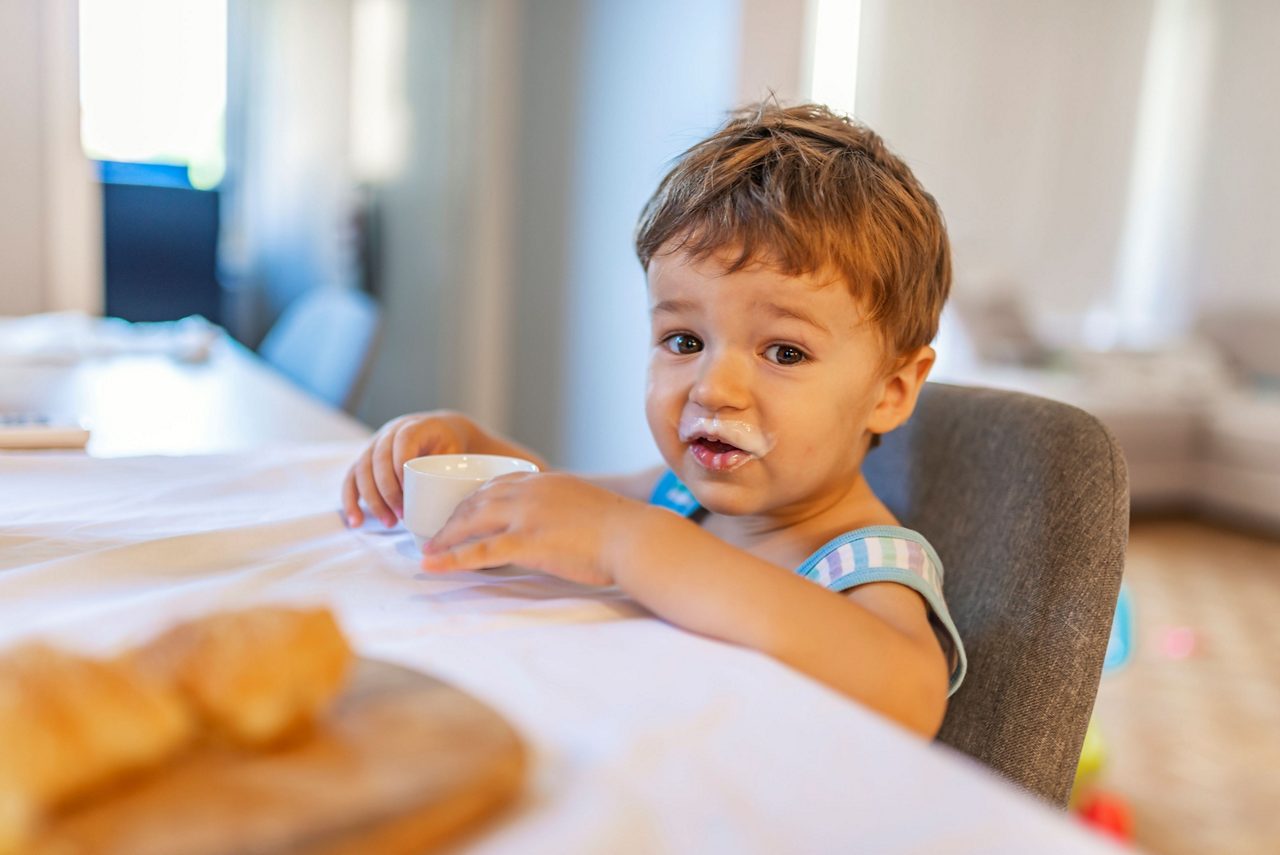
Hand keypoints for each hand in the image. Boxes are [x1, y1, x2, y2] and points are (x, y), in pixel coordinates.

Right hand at [341, 411, 470, 527]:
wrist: (442, 433)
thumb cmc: (451, 447)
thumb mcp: (458, 451)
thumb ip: (453, 468)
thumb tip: (450, 500)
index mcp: (415, 426)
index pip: (402, 442)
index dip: (401, 466)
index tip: (409, 493)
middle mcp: (390, 432)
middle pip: (378, 459)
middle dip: (387, 491)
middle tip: (401, 515)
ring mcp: (374, 445)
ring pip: (361, 470)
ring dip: (372, 499)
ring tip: (388, 522)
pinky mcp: (365, 460)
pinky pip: (351, 479)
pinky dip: (351, 500)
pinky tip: (356, 521)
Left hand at [420, 472, 647, 586]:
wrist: (634, 538)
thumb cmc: (621, 530)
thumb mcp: (585, 506)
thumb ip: (561, 509)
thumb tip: (552, 527)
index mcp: (544, 480)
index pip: (497, 483)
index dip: (474, 500)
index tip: (461, 513)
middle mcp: (529, 491)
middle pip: (476, 500)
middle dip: (452, 518)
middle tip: (437, 535)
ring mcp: (525, 515)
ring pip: (471, 522)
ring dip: (445, 538)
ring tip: (428, 551)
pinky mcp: (526, 542)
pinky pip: (479, 552)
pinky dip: (451, 559)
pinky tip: (434, 566)